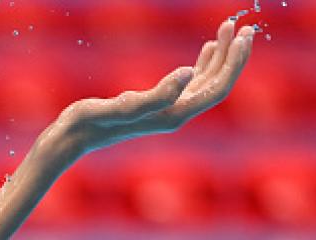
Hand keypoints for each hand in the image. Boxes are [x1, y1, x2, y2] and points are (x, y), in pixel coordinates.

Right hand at [53, 19, 254, 159]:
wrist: (71, 138)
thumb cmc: (91, 122)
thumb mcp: (122, 106)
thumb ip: (157, 94)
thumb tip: (188, 73)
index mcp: (173, 114)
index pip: (217, 89)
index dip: (234, 63)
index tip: (243, 36)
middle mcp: (175, 114)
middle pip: (217, 84)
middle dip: (233, 55)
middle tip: (242, 25)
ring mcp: (167, 110)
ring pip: (205, 82)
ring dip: (220, 56)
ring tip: (229, 29)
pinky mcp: (156, 104)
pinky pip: (190, 83)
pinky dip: (203, 63)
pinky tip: (207, 49)